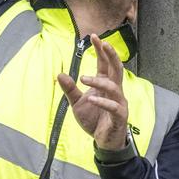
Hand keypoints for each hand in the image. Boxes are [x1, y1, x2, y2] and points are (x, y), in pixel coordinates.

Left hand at [57, 33, 128, 150]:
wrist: (103, 142)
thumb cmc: (93, 119)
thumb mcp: (77, 103)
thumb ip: (70, 89)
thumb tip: (59, 74)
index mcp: (105, 84)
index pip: (105, 63)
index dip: (101, 50)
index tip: (94, 37)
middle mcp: (115, 90)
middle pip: (116, 68)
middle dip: (111, 54)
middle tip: (103, 43)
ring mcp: (119, 102)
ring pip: (114, 86)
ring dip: (99, 80)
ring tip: (83, 78)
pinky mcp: (120, 116)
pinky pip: (114, 106)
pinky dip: (103, 101)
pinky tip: (92, 98)